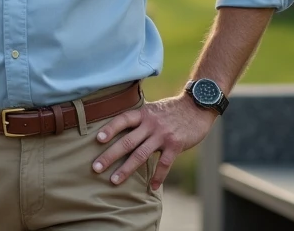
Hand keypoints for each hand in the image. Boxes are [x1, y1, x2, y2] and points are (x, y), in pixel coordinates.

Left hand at [92, 95, 216, 189]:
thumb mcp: (153, 109)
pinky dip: (158, 176)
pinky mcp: (176, 145)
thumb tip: (121, 130)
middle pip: (127, 141)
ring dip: (126, 169)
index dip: (109, 129)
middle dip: (110, 155)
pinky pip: (164, 164)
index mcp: (143, 114)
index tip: (97, 140)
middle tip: (96, 168)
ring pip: (141, 154)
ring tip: (114, 181)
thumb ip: (139, 119)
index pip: (122, 120)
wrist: (197, 107)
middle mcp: (151, 124)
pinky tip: (152, 187)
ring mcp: (163, 135)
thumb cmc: (172, 110)